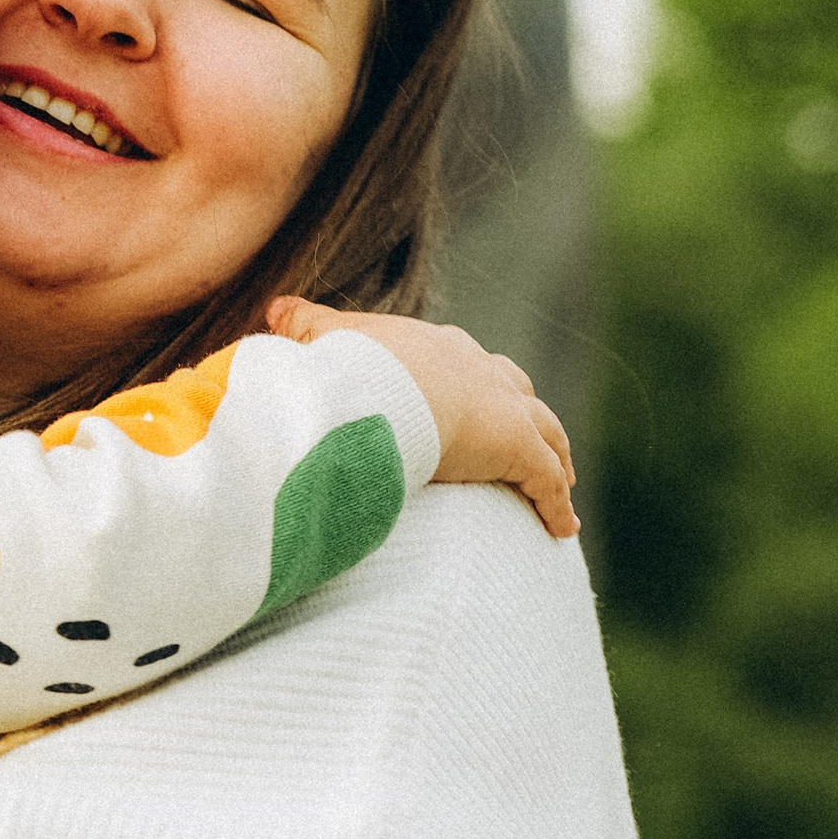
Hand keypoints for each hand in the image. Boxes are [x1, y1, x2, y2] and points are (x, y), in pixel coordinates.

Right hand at [265, 297, 577, 537]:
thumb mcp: (321, 338)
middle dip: (528, 416)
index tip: (477, 405)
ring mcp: (506, 410)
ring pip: (548, 435)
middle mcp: (482, 372)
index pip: (467, 366)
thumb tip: (274, 309)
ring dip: (557, 458)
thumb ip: (303, 325)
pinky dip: (558, 505)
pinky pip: (548, 483)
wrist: (381, 388)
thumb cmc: (349, 364)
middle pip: (519, 393)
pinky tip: (563, 528)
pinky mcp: (519, 449)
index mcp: (439, 349)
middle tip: (535, 441)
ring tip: (563, 485)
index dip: (475, 386)